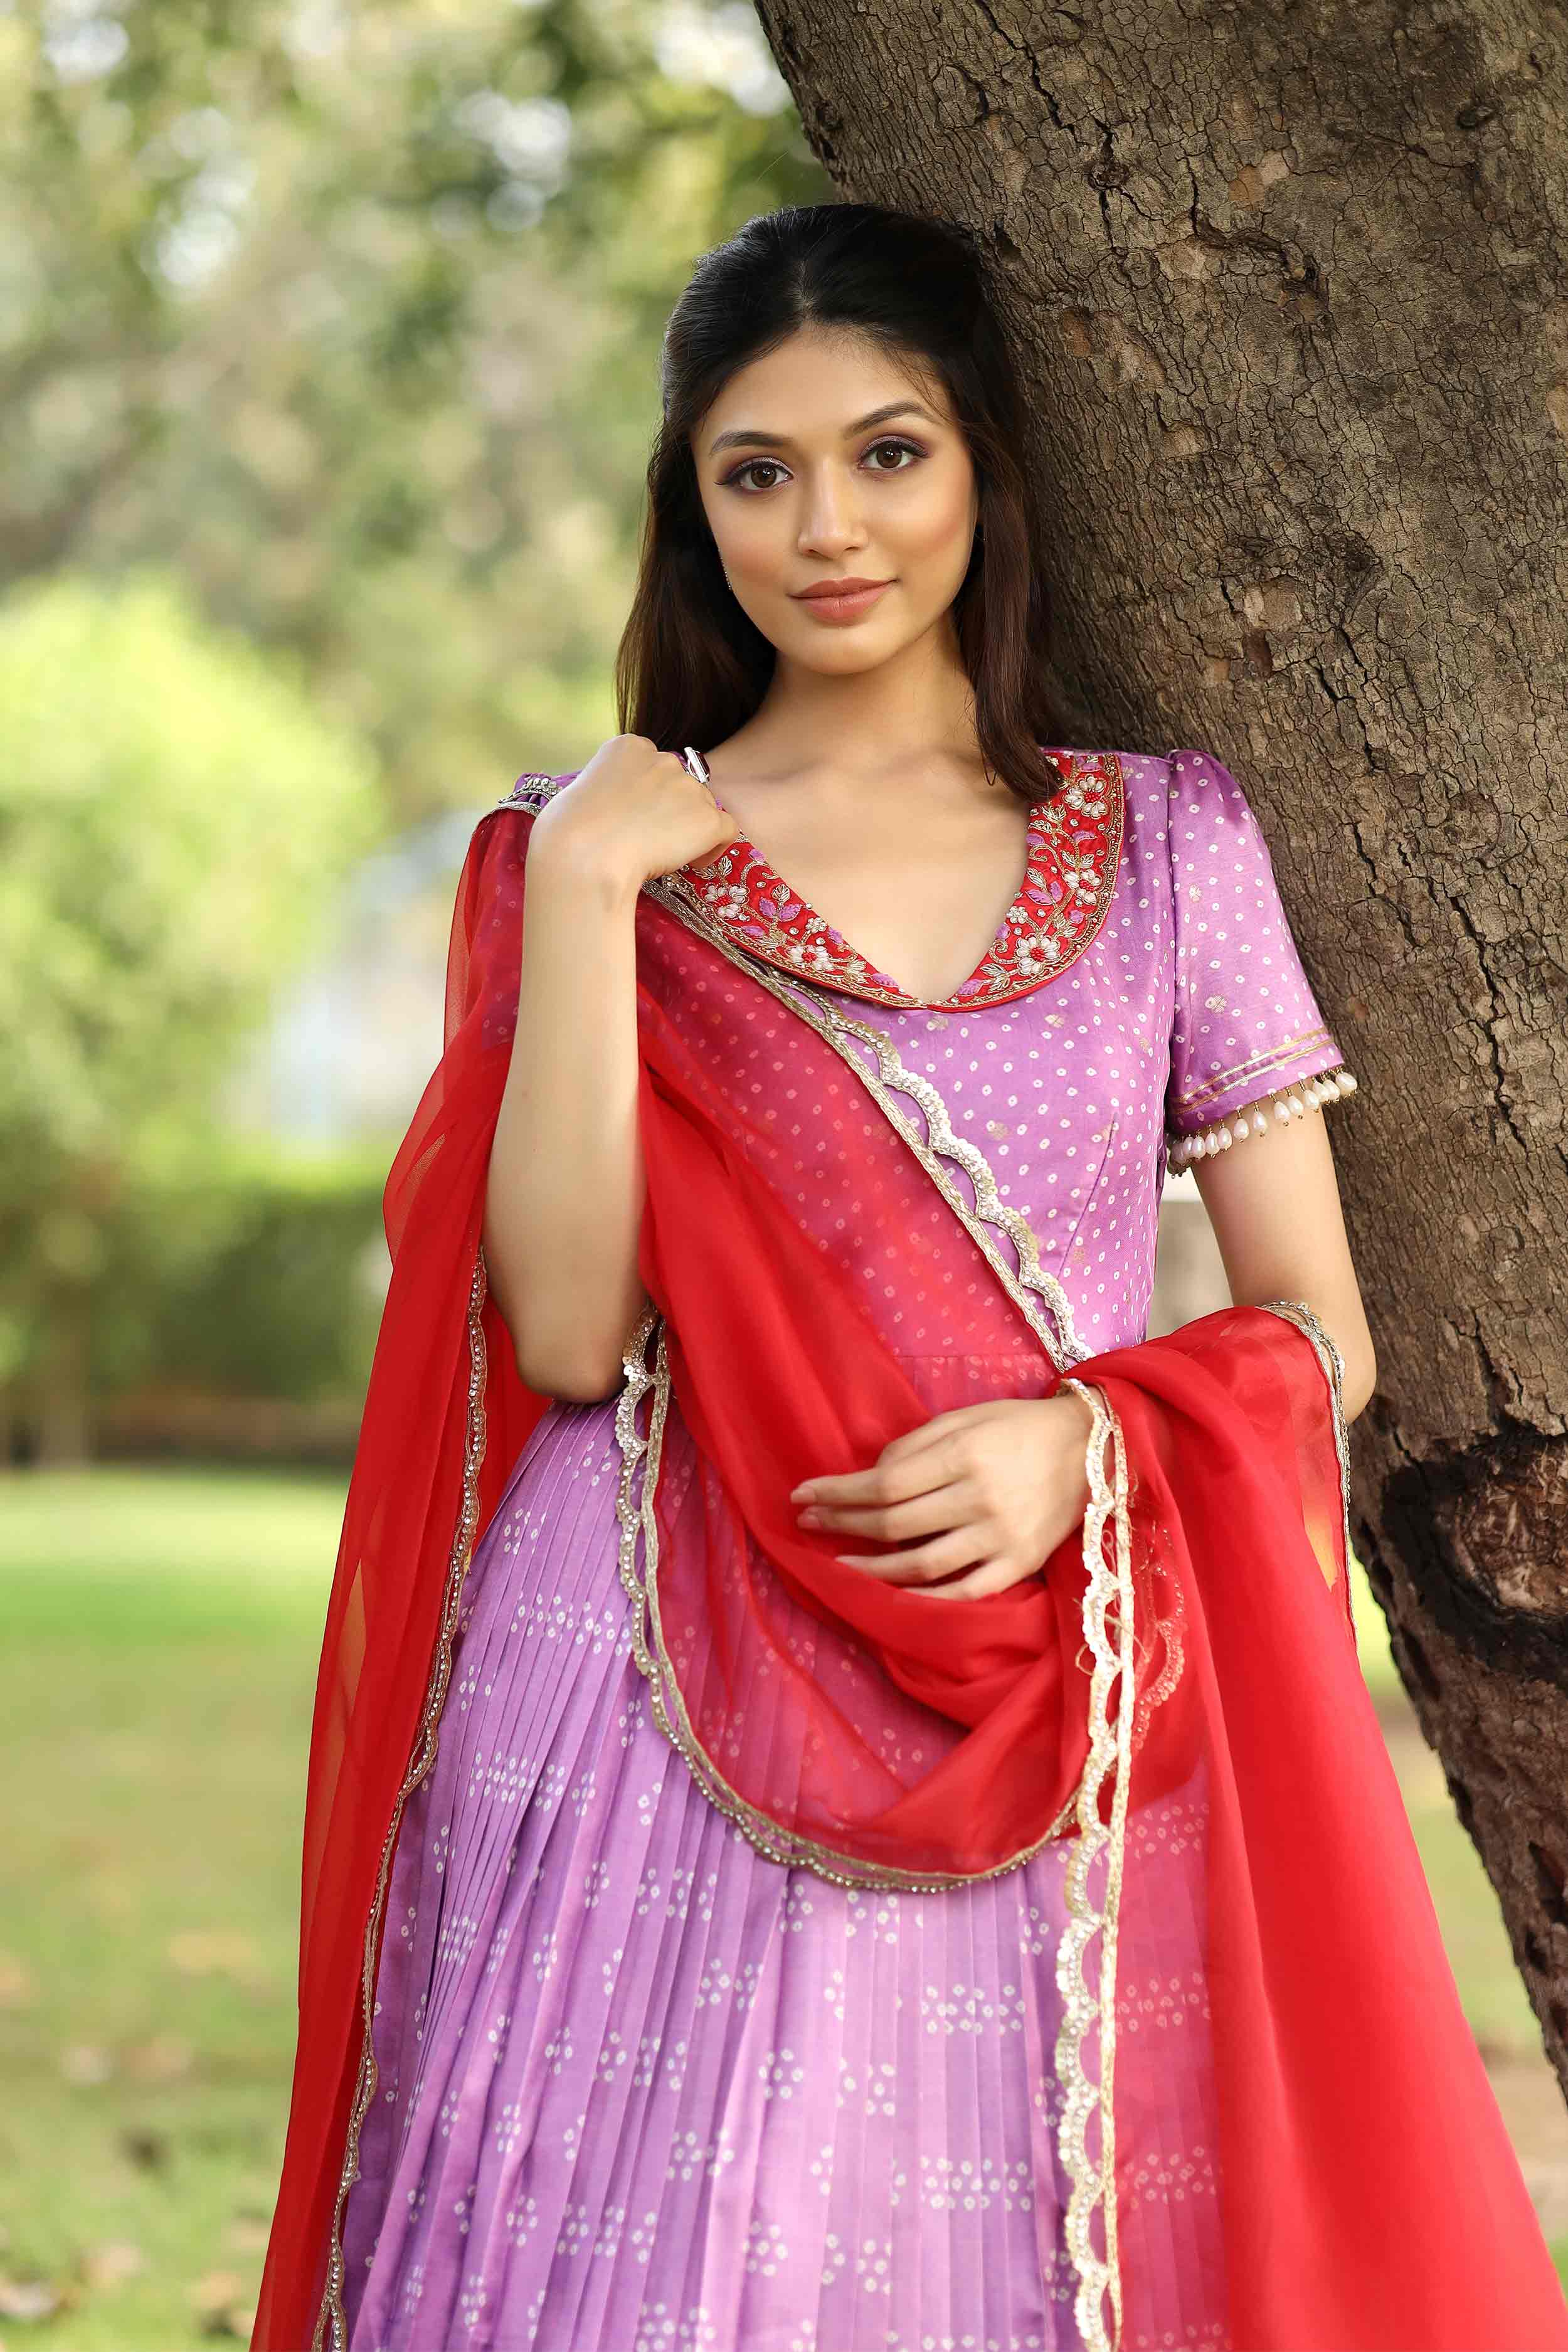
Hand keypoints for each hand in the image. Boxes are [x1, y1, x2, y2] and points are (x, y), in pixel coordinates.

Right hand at [531, 732, 738, 893]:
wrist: (584, 855)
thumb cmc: (567, 833)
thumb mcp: (581, 794)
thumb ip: (610, 790)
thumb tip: (622, 809)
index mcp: (628, 747)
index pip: (653, 767)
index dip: (649, 796)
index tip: (635, 820)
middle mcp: (663, 758)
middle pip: (680, 785)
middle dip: (670, 811)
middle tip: (650, 841)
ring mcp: (687, 786)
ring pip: (702, 808)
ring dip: (688, 830)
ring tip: (663, 855)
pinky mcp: (706, 817)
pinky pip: (727, 830)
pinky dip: (713, 848)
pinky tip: (691, 863)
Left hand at [789, 1391, 1096, 1600]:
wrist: (1091, 1451)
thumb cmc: (1017, 1427)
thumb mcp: (965, 1417)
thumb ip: (916, 1445)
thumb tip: (870, 1475)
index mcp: (965, 1455)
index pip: (884, 1483)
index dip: (838, 1493)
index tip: (803, 1495)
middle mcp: (980, 1499)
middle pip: (894, 1524)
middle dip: (843, 1525)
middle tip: (809, 1524)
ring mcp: (1001, 1538)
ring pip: (921, 1565)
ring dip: (871, 1568)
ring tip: (841, 1563)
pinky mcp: (1019, 1565)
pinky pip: (962, 1592)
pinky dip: (923, 1598)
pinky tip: (892, 1594)